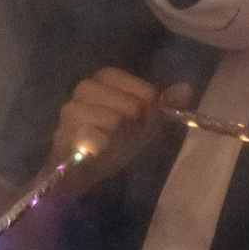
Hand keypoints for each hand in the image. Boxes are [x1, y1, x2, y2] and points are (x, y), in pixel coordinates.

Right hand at [51, 69, 188, 182]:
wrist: (81, 172)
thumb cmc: (113, 143)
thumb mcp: (143, 123)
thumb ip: (163, 105)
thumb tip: (186, 90)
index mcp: (105, 77)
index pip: (145, 92)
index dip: (146, 113)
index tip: (135, 125)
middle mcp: (85, 87)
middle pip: (131, 107)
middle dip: (131, 127)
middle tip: (119, 139)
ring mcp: (71, 110)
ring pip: (115, 122)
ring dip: (115, 140)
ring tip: (106, 146)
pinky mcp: (62, 133)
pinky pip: (95, 139)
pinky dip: (100, 150)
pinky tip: (94, 154)